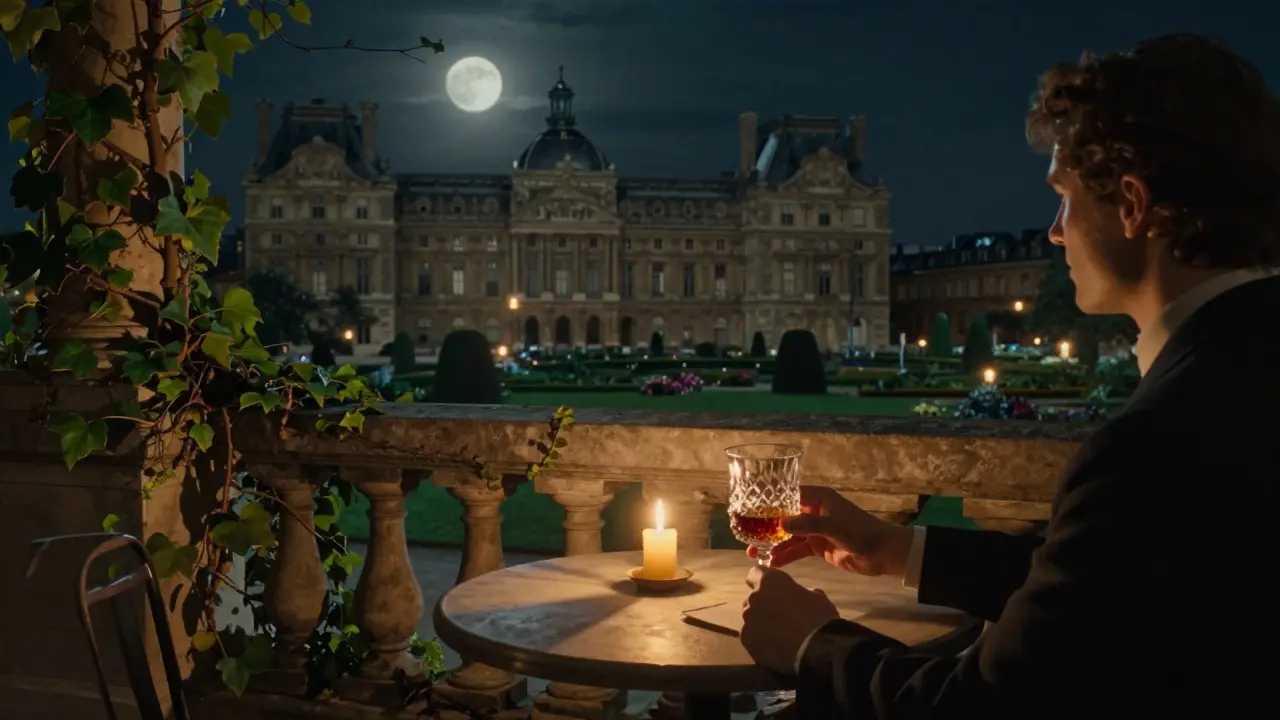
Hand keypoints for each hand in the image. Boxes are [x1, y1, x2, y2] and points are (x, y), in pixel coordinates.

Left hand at [741, 565, 838, 673]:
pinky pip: (751, 637)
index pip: (755, 573)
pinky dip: (760, 640)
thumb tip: (797, 597)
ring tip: (778, 635)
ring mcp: (748, 620)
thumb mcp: (815, 596)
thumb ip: (798, 592)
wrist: (817, 650)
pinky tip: (775, 647)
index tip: (770, 588)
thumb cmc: (819, 618)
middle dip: (763, 605)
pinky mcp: (747, 640)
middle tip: (779, 615)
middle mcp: (754, 598)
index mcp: (770, 581)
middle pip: (753, 598)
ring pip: (751, 618)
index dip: (762, 580)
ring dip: (761, 623)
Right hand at [748, 486, 912, 577]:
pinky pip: (797, 549)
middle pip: (785, 516)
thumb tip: (779, 523)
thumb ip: (807, 525)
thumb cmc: (860, 532)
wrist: (882, 554)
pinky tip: (772, 563)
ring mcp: (815, 529)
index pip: (788, 495)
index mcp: (819, 498)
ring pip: (788, 535)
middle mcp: (814, 511)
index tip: (750, 508)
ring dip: (773, 544)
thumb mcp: (833, 526)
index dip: (770, 501)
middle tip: (747, 535)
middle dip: (767, 526)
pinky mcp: (818, 546)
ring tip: (753, 553)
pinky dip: (785, 556)